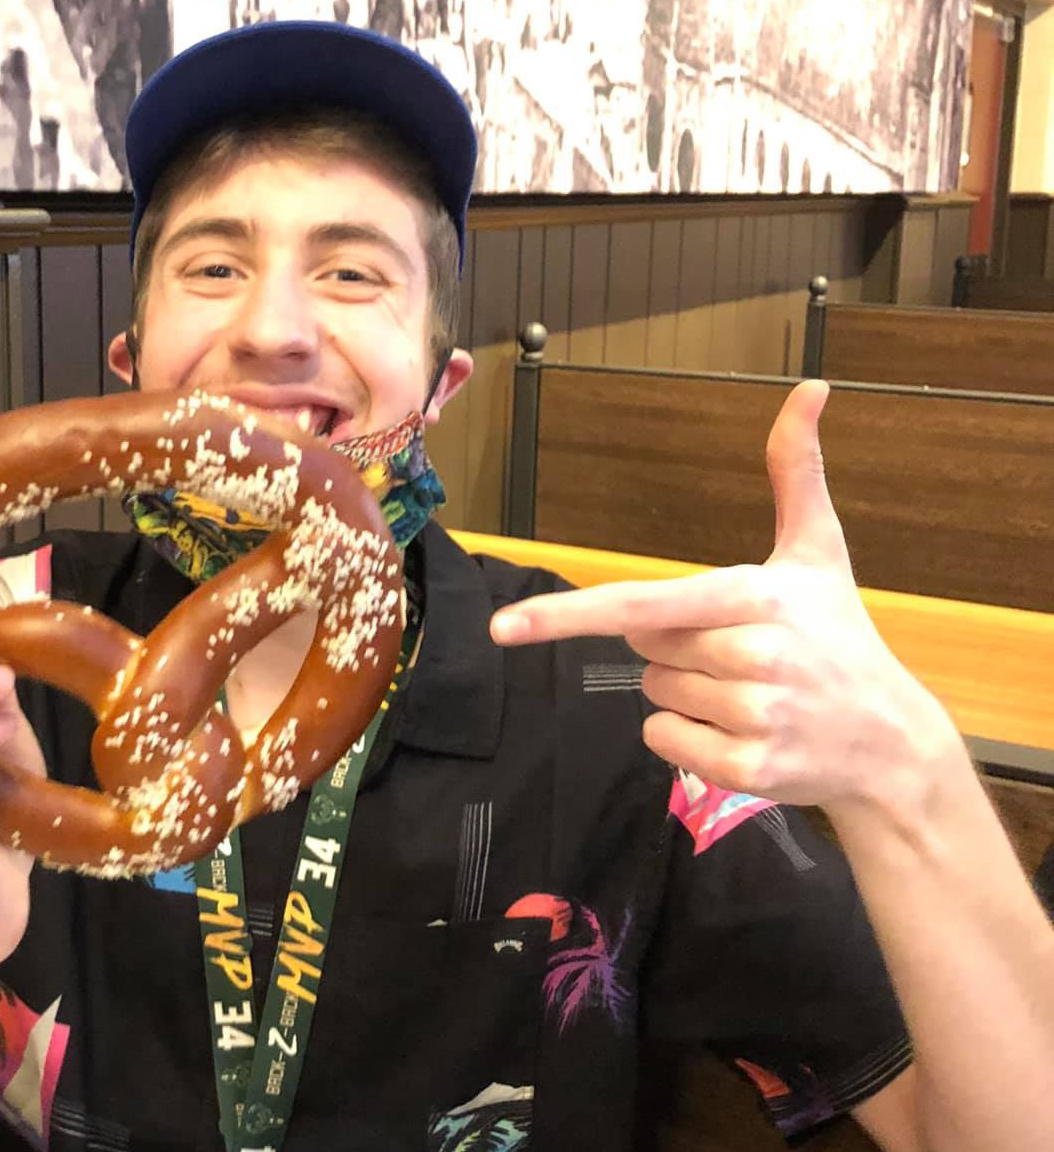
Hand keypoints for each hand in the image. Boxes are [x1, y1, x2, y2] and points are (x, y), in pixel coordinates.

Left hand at [490, 380, 965, 812]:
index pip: (641, 604)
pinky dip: (687, 739)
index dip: (568, 614)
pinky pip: (664, 741)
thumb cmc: (841, 637)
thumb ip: (796, 472)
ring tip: (751, 691)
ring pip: (653, 696)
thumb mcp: (820, 553)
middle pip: (645, 648)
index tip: (504, 627)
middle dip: (676, 647)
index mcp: (755, 597)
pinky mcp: (749, 770)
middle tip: (740, 651)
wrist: (894, 742)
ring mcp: (754, 717)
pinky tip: (742, 731)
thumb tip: (810, 388)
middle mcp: (754, 655)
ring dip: (685, 694)